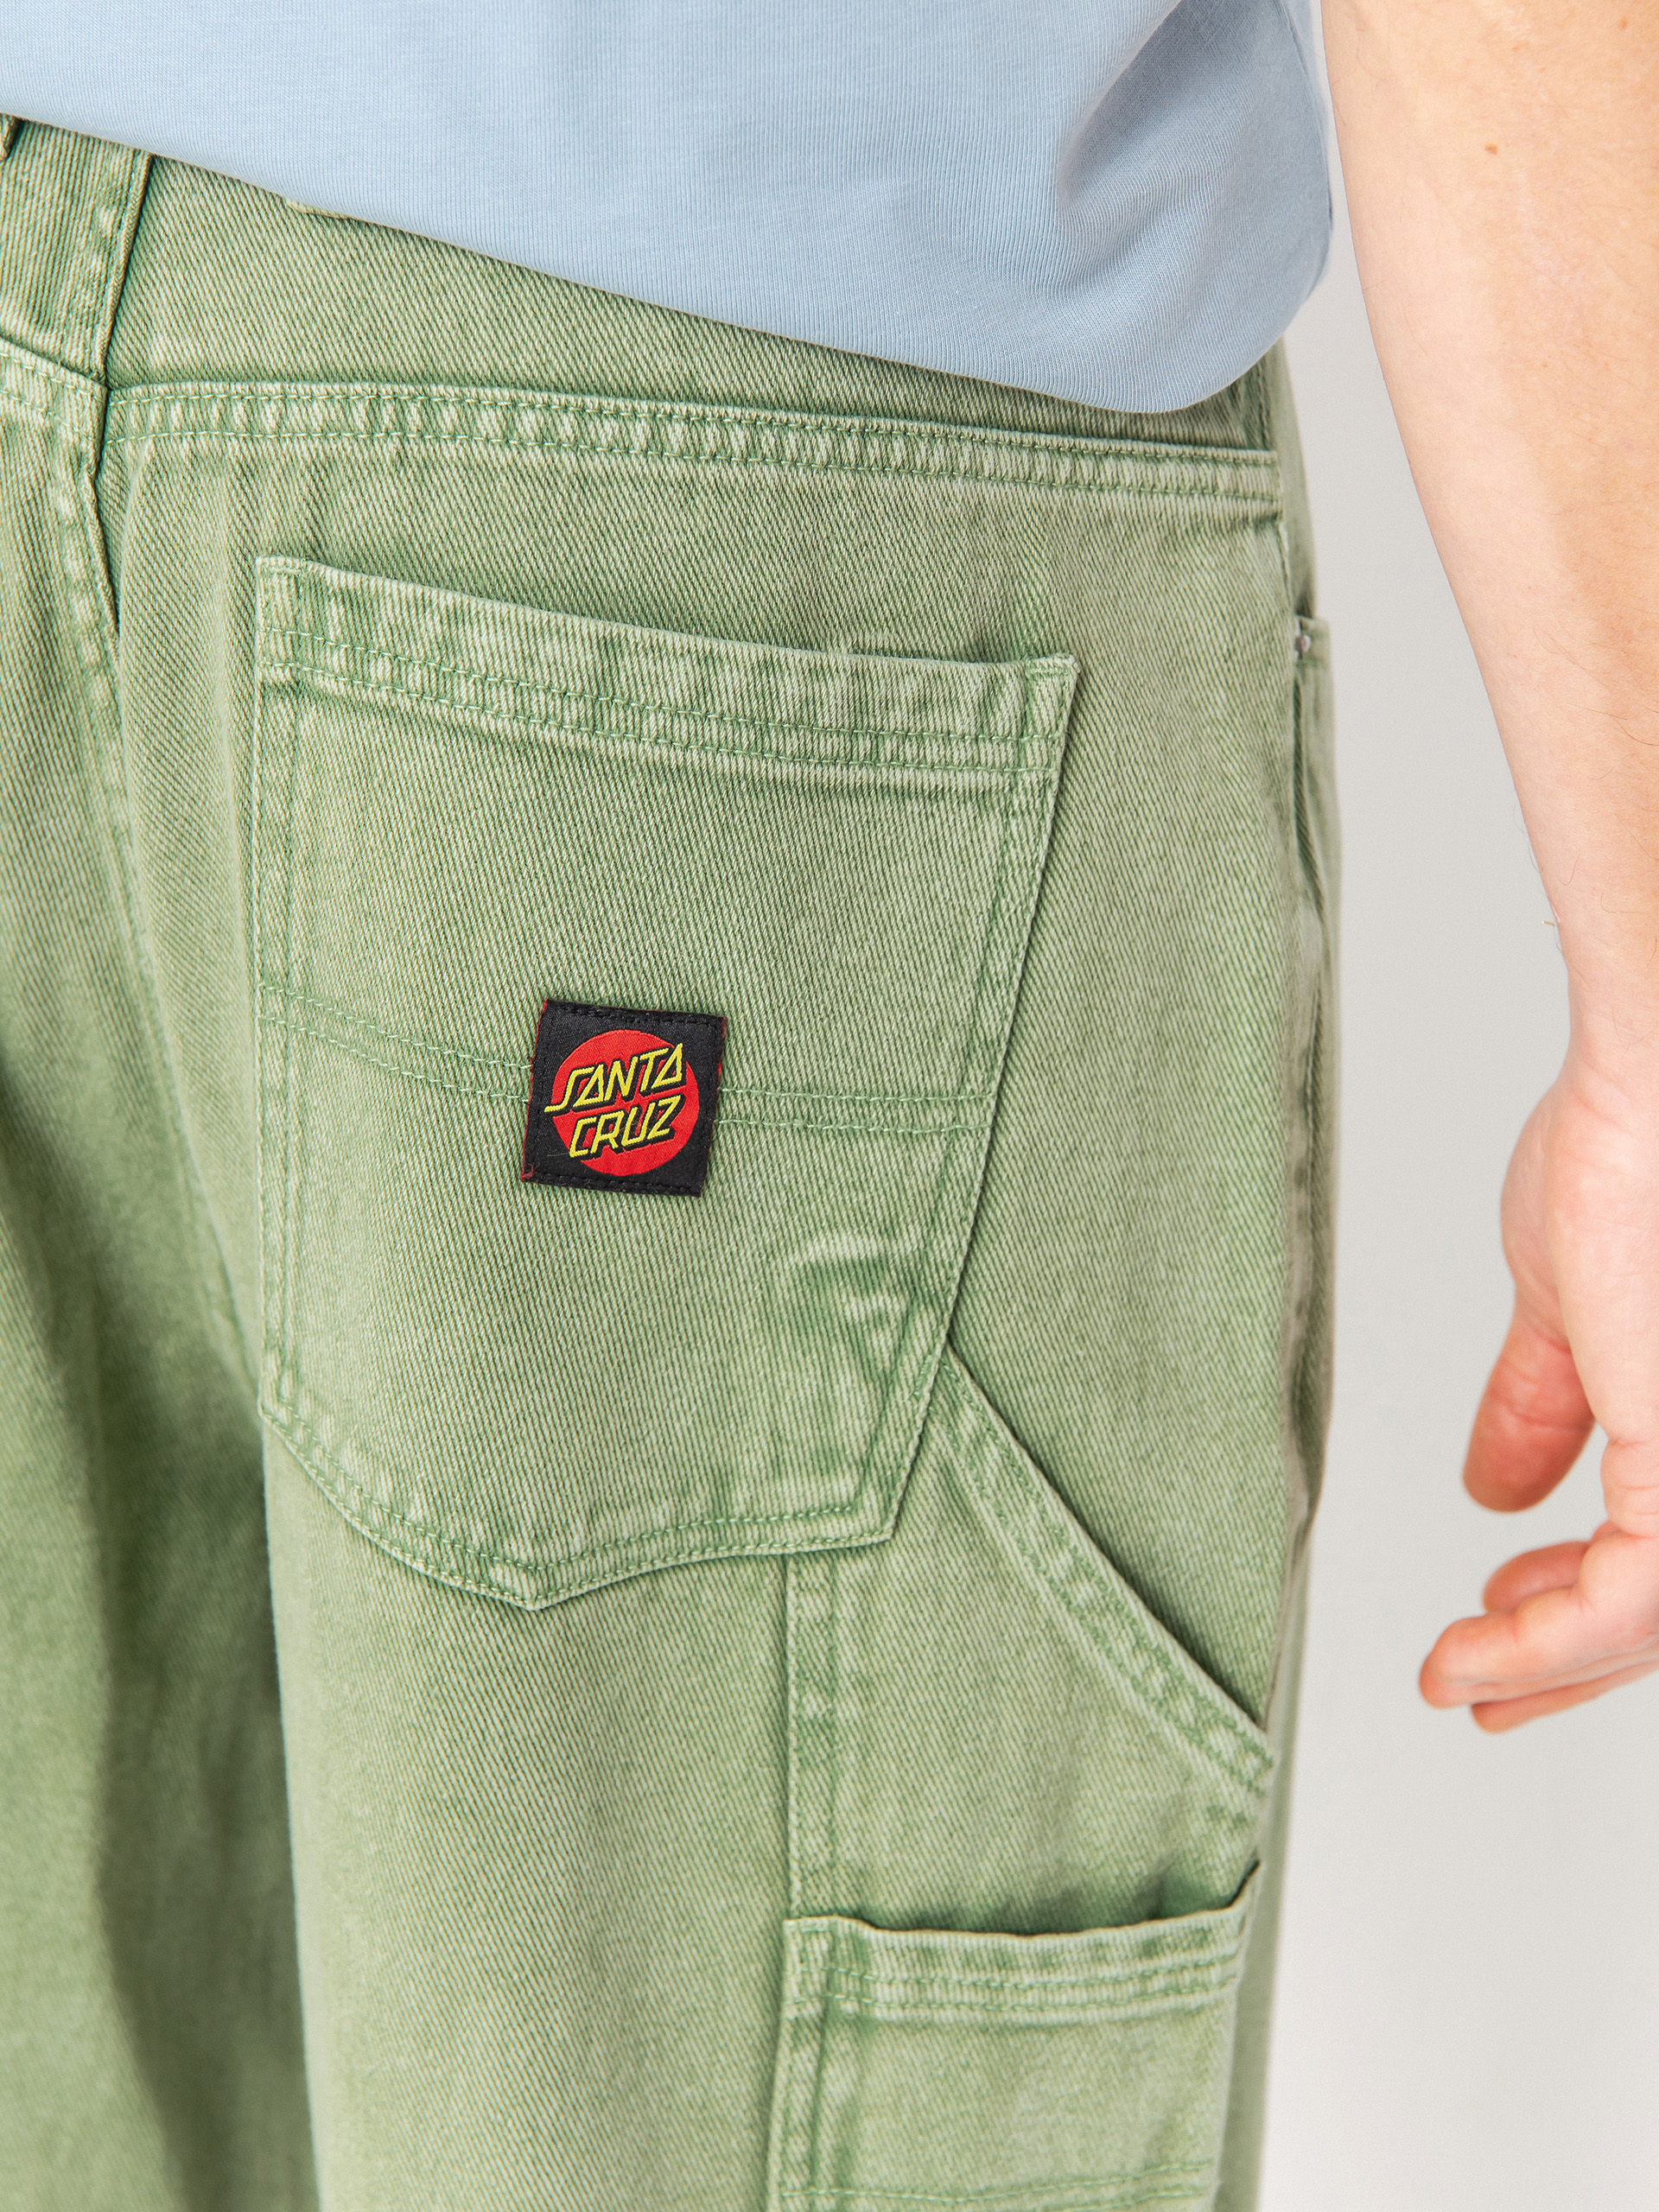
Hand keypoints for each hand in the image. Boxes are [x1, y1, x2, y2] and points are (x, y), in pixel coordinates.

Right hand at [1420, 1061, 1658, 1728]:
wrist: (1651, 1077)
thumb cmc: (1631, 1150)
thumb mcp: (1573, 1316)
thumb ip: (1545, 1408)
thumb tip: (1498, 1489)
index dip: (1584, 1606)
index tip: (1502, 1613)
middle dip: (1570, 1658)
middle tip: (1487, 1687)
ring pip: (1655, 1616)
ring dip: (1548, 1664)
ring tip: (1460, 1675)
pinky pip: (1633, 1599)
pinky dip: (1547, 1646)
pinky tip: (1479, 1656)